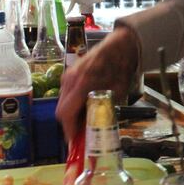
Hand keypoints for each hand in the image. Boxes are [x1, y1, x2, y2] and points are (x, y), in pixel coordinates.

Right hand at [56, 25, 141, 141]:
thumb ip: (104, 109)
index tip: (75, 140)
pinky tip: (85, 104)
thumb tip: (97, 128)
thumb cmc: (122, 67)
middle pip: (61, 110)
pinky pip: (66, 92)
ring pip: (62, 101)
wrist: (121, 43)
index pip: (65, 114)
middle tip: (81, 132)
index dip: (69, 130)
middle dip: (69, 123)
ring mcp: (68, 75)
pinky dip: (72, 102)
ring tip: (85, 119)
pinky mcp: (70, 72)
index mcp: (82, 85)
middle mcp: (70, 80)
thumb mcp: (118, 92)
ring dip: (71, 112)